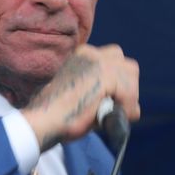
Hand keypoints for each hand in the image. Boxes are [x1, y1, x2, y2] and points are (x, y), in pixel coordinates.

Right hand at [22, 43, 139, 151]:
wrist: (43, 121)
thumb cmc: (56, 115)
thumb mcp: (80, 93)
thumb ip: (98, 90)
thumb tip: (123, 103)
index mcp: (83, 56)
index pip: (116, 60)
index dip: (120, 83)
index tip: (114, 101)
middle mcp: (91, 54)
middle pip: (128, 65)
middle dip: (128, 87)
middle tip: (118, 107)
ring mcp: (98, 62)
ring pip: (131, 77)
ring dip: (128, 99)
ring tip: (113, 115)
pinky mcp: (103, 75)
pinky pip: (129, 92)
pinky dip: (126, 108)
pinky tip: (111, 119)